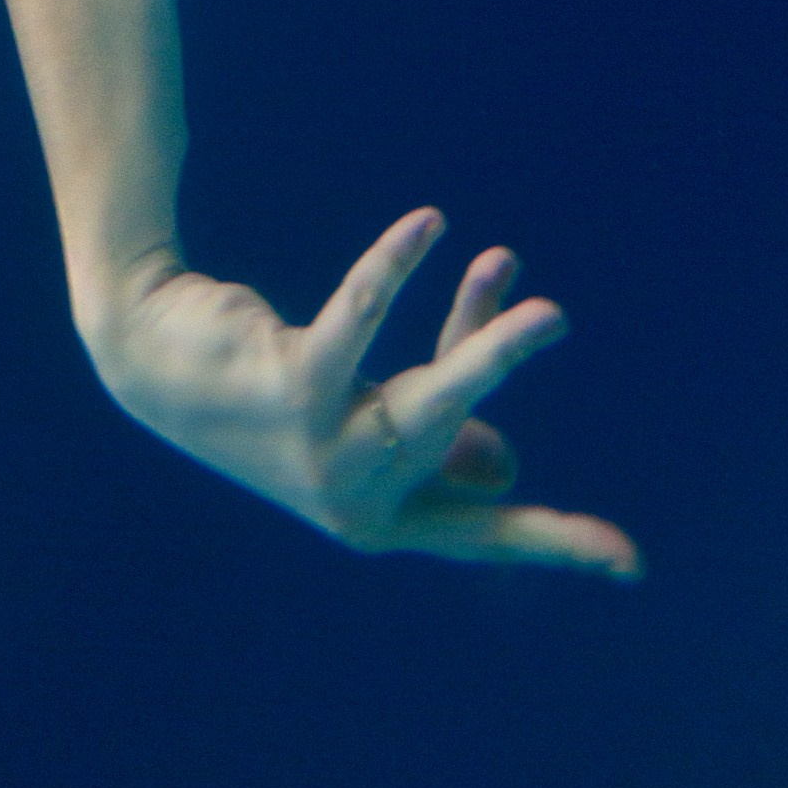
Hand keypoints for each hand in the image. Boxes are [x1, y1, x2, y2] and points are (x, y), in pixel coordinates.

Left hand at [85, 207, 640, 574]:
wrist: (152, 358)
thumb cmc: (275, 391)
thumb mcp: (361, 423)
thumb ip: (435, 430)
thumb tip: (502, 467)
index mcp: (382, 518)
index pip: (486, 532)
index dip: (560, 541)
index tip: (634, 562)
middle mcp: (355, 499)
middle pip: (460, 434)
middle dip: (502, 370)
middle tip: (554, 316)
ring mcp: (321, 451)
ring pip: (425, 396)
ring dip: (475, 338)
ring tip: (508, 264)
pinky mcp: (292, 388)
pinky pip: (360, 320)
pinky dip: (394, 269)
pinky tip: (425, 225)